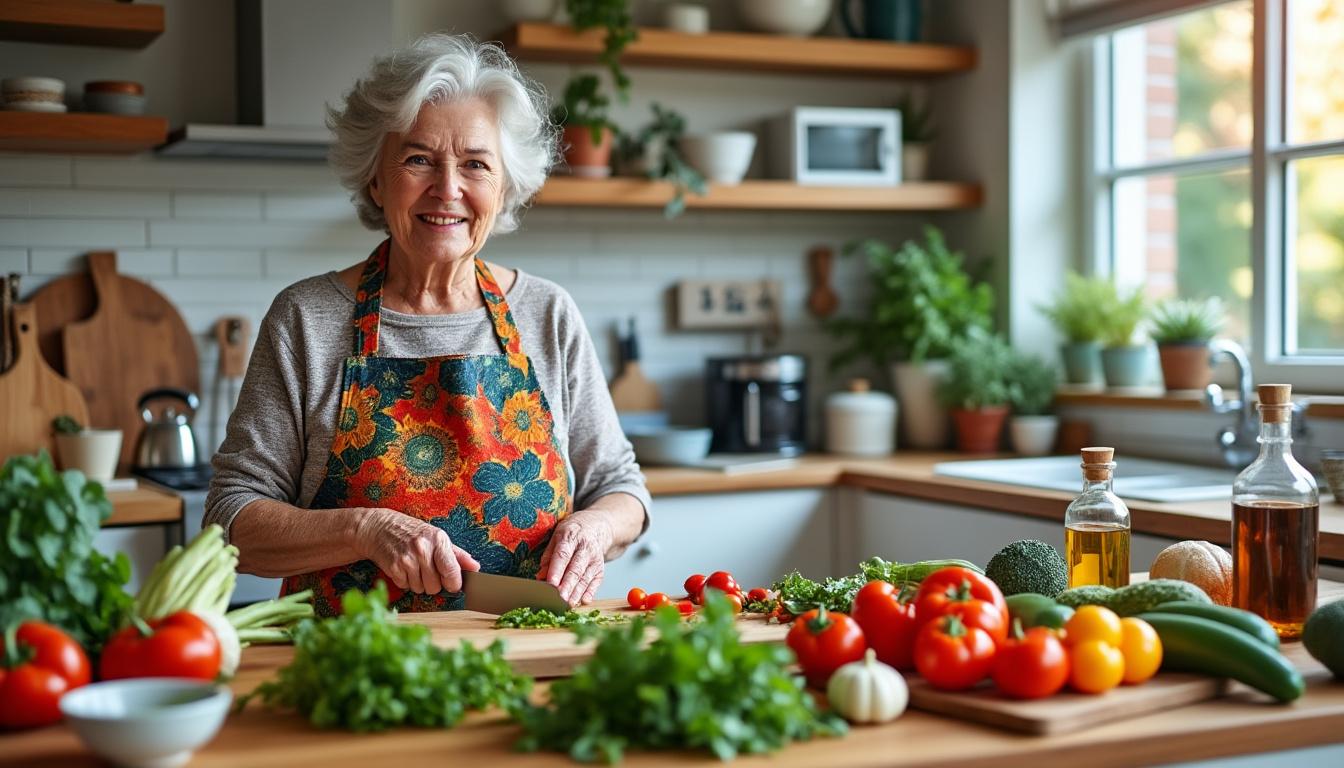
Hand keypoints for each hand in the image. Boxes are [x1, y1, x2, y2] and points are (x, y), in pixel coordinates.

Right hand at [351, 508, 479, 593]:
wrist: (379, 528)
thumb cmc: (411, 532)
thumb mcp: (436, 537)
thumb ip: (457, 554)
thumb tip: (475, 567)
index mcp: (438, 540)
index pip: (452, 571)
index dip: (454, 583)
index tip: (452, 585)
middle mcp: (423, 549)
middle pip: (436, 586)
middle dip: (433, 584)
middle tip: (427, 571)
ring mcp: (407, 559)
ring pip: (421, 589)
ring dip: (419, 584)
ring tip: (414, 568)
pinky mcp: (393, 568)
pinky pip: (406, 587)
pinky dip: (405, 582)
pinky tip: (403, 569)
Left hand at [538, 511, 613, 606]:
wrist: (596, 527)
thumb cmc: (572, 533)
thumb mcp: (557, 536)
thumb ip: (548, 556)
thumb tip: (541, 576)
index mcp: (571, 536)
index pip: (563, 555)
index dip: (556, 570)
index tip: (550, 583)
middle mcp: (585, 548)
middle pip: (575, 569)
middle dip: (567, 585)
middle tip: (559, 598)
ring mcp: (595, 559)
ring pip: (585, 577)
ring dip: (577, 592)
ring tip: (568, 604)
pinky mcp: (600, 568)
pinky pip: (595, 582)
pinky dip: (590, 592)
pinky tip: (583, 601)